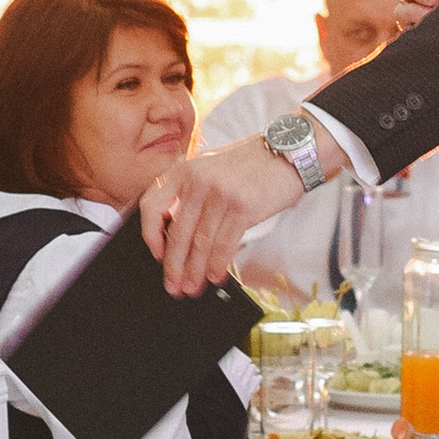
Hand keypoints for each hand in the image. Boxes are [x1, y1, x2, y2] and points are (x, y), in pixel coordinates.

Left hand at [139, 135, 300, 297]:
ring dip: (195, 272)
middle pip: (178, 232)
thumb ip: (191, 193)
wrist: (289, 151)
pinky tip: (214, 275)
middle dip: (174, 266)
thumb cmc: (252, 163)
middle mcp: (198, 180)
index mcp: (185, 170)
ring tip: (193, 287)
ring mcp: (220, 194)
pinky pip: (223, 244)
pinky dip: (217, 265)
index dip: (150, 234)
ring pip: (200, 243)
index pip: (152, 205)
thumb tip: (180, 236)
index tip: (156, 254)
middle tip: (173, 286)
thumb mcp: (211, 168)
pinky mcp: (243, 207)